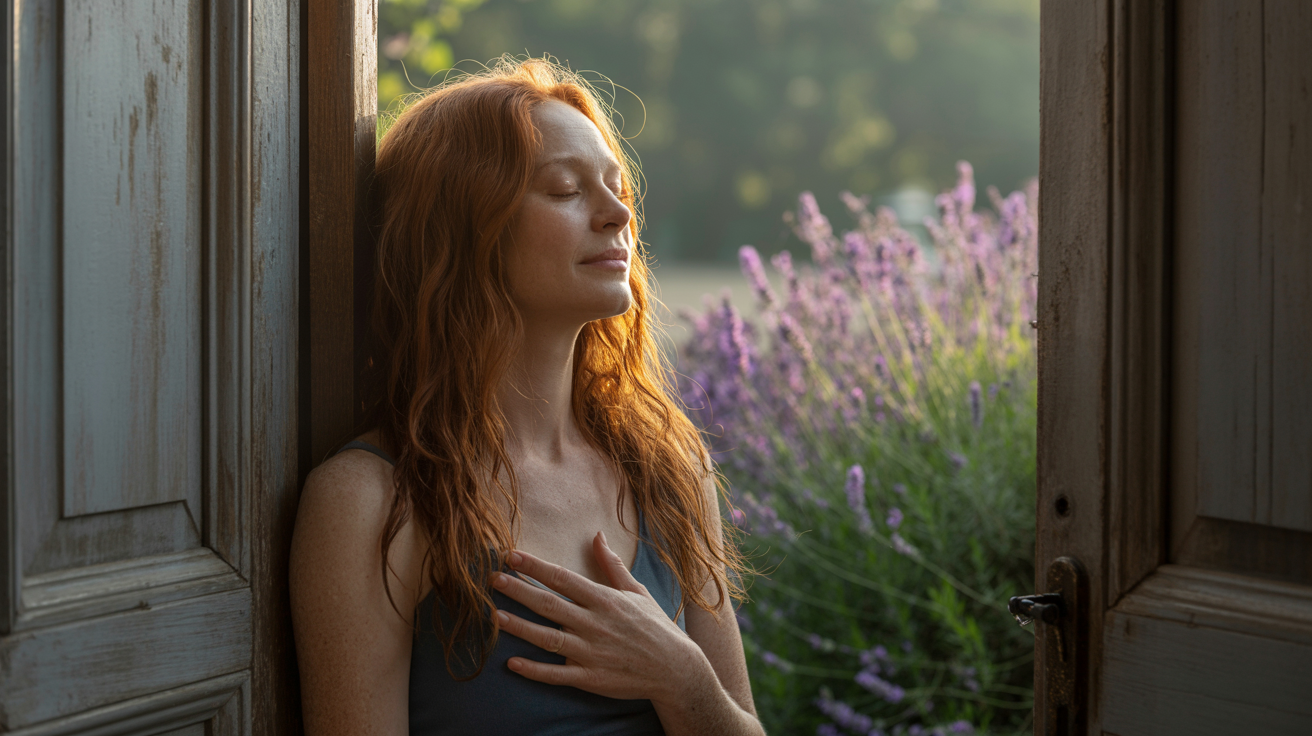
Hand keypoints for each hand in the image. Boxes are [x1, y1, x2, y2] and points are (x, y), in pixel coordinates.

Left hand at [491, 532, 708, 703]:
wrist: (675, 670)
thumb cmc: (655, 627)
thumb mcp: (637, 591)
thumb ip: (612, 565)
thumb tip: (597, 535)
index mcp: (604, 600)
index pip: (563, 578)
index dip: (535, 566)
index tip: (511, 556)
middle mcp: (594, 624)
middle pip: (549, 604)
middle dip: (518, 590)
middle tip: (492, 579)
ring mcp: (591, 653)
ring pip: (547, 638)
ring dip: (519, 627)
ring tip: (494, 615)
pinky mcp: (590, 678)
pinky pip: (556, 674)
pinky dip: (534, 670)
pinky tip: (512, 663)